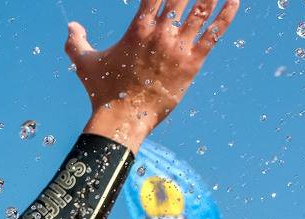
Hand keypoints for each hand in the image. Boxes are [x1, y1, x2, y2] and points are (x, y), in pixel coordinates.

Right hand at [66, 0, 239, 150]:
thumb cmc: (103, 92)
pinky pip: (214, 34)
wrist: (122, 120)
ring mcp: (178, 48)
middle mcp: (160, 34)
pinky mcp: (192, 63)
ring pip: (202, 10)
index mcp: (138, 30)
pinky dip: (226, 15)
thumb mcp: (85, 64)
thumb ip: (77, 42)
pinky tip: (233, 1)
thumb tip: (70, 26)